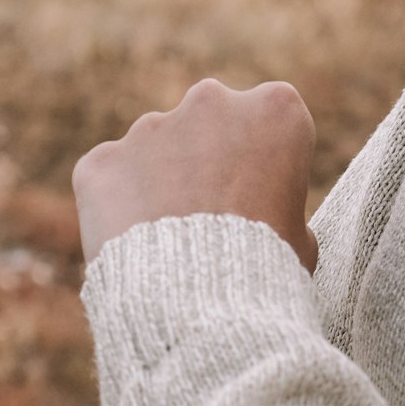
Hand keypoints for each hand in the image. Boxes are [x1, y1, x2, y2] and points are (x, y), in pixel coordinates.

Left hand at [72, 77, 318, 271]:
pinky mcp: (103, 159)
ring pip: (157, 147)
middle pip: (210, 119)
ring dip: (163, 179)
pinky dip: (118, 204)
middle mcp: (211, 102)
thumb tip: (266, 217)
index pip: (271, 117)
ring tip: (171, 238)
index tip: (263, 191)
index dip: (266, 157)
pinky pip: (112, 176)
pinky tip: (134, 245)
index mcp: (275, 111)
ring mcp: (151, 127)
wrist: (200, 303)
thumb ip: (279, 204)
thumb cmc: (266, 269)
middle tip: (212, 212)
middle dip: (209, 154)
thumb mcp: (300, 235)